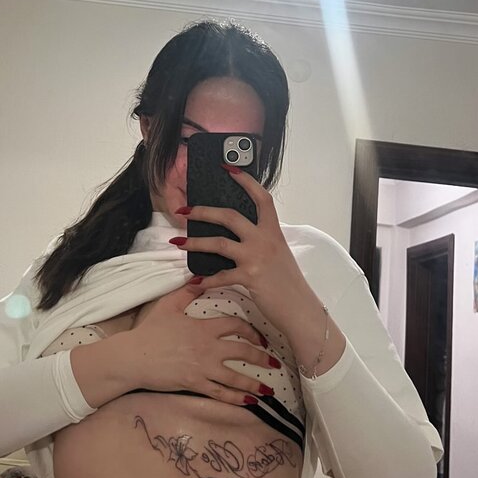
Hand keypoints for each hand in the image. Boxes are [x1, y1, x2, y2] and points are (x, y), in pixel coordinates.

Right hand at [127, 283, 276, 404]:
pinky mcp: (195, 385)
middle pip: (243, 352)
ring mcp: (203, 368)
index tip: (261, 338)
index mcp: (204, 328)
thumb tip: (201, 278)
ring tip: (268, 388)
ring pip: (236, 377)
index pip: (236, 326)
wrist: (134, 357)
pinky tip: (249, 402)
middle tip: (274, 362)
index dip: (252, 331)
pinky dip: (237, 398)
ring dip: (255, 383)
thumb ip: (187, 291)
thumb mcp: (168, 305)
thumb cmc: (150, 331)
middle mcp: (208, 348)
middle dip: (262, 358)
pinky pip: (221, 393)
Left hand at [172, 167, 301, 336]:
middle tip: (183, 211)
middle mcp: (264, 240)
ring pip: (219, 243)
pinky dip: (206, 279)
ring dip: (195, 242)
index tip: (229, 168)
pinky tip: (195, 281)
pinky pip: (221, 276)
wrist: (299, 308)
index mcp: (273, 231)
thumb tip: (240, 235)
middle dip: (203, 211)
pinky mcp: (249, 277)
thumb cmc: (288, 282)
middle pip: (230, 216)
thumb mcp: (278, 253)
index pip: (262, 198)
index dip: (246, 181)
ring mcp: (256, 257)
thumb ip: (262, 240)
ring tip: (177, 243)